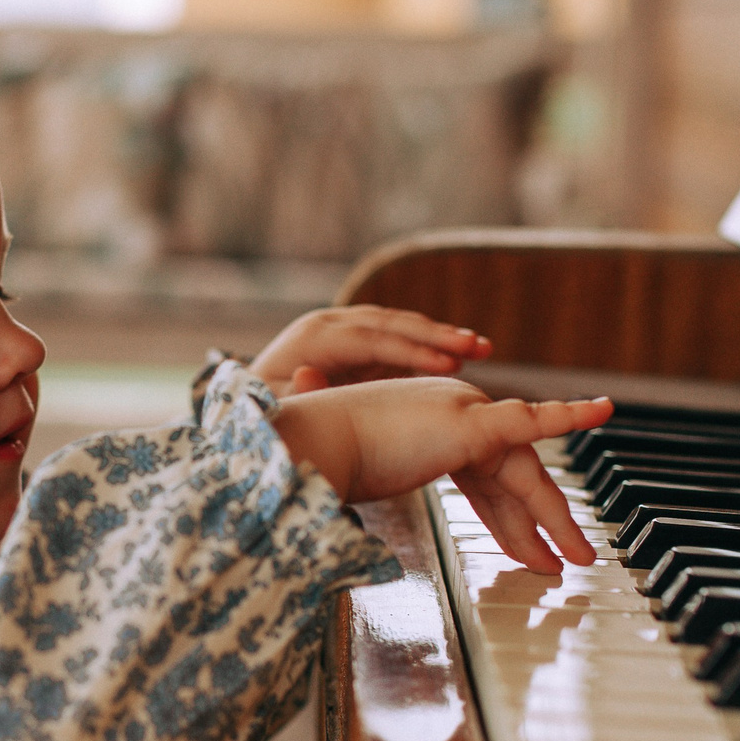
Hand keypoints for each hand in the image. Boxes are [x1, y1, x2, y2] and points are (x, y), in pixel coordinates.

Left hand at [248, 307, 491, 393]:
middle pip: (390, 324)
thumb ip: (299, 397)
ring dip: (441, 336)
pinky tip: (464, 356)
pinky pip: (404, 343)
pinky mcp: (365, 349)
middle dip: (434, 335)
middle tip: (474, 347)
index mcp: (313, 338)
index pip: (368, 340)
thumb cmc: (269, 416)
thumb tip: (309, 380)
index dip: (408, 351)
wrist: (258, 407)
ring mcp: (351, 334)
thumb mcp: (278, 410)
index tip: (446, 365)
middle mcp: (334, 326)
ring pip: (402, 328)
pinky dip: (433, 348)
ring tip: (480, 348)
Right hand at [272, 379, 611, 571]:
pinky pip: (532, 422)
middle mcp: (452, 409)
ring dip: (553, 517)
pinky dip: (569, 414)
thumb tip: (335, 539)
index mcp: (428, 425)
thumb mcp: (354, 486)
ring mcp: (465, 410)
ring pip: (524, 472)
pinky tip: (601, 411)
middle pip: (508, 478)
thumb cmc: (316, 470)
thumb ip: (364, 501)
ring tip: (575, 557)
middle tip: (560, 562)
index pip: (483, 477)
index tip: (525, 553)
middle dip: (534, 526)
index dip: (505, 520)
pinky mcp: (472, 422)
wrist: (307, 450)